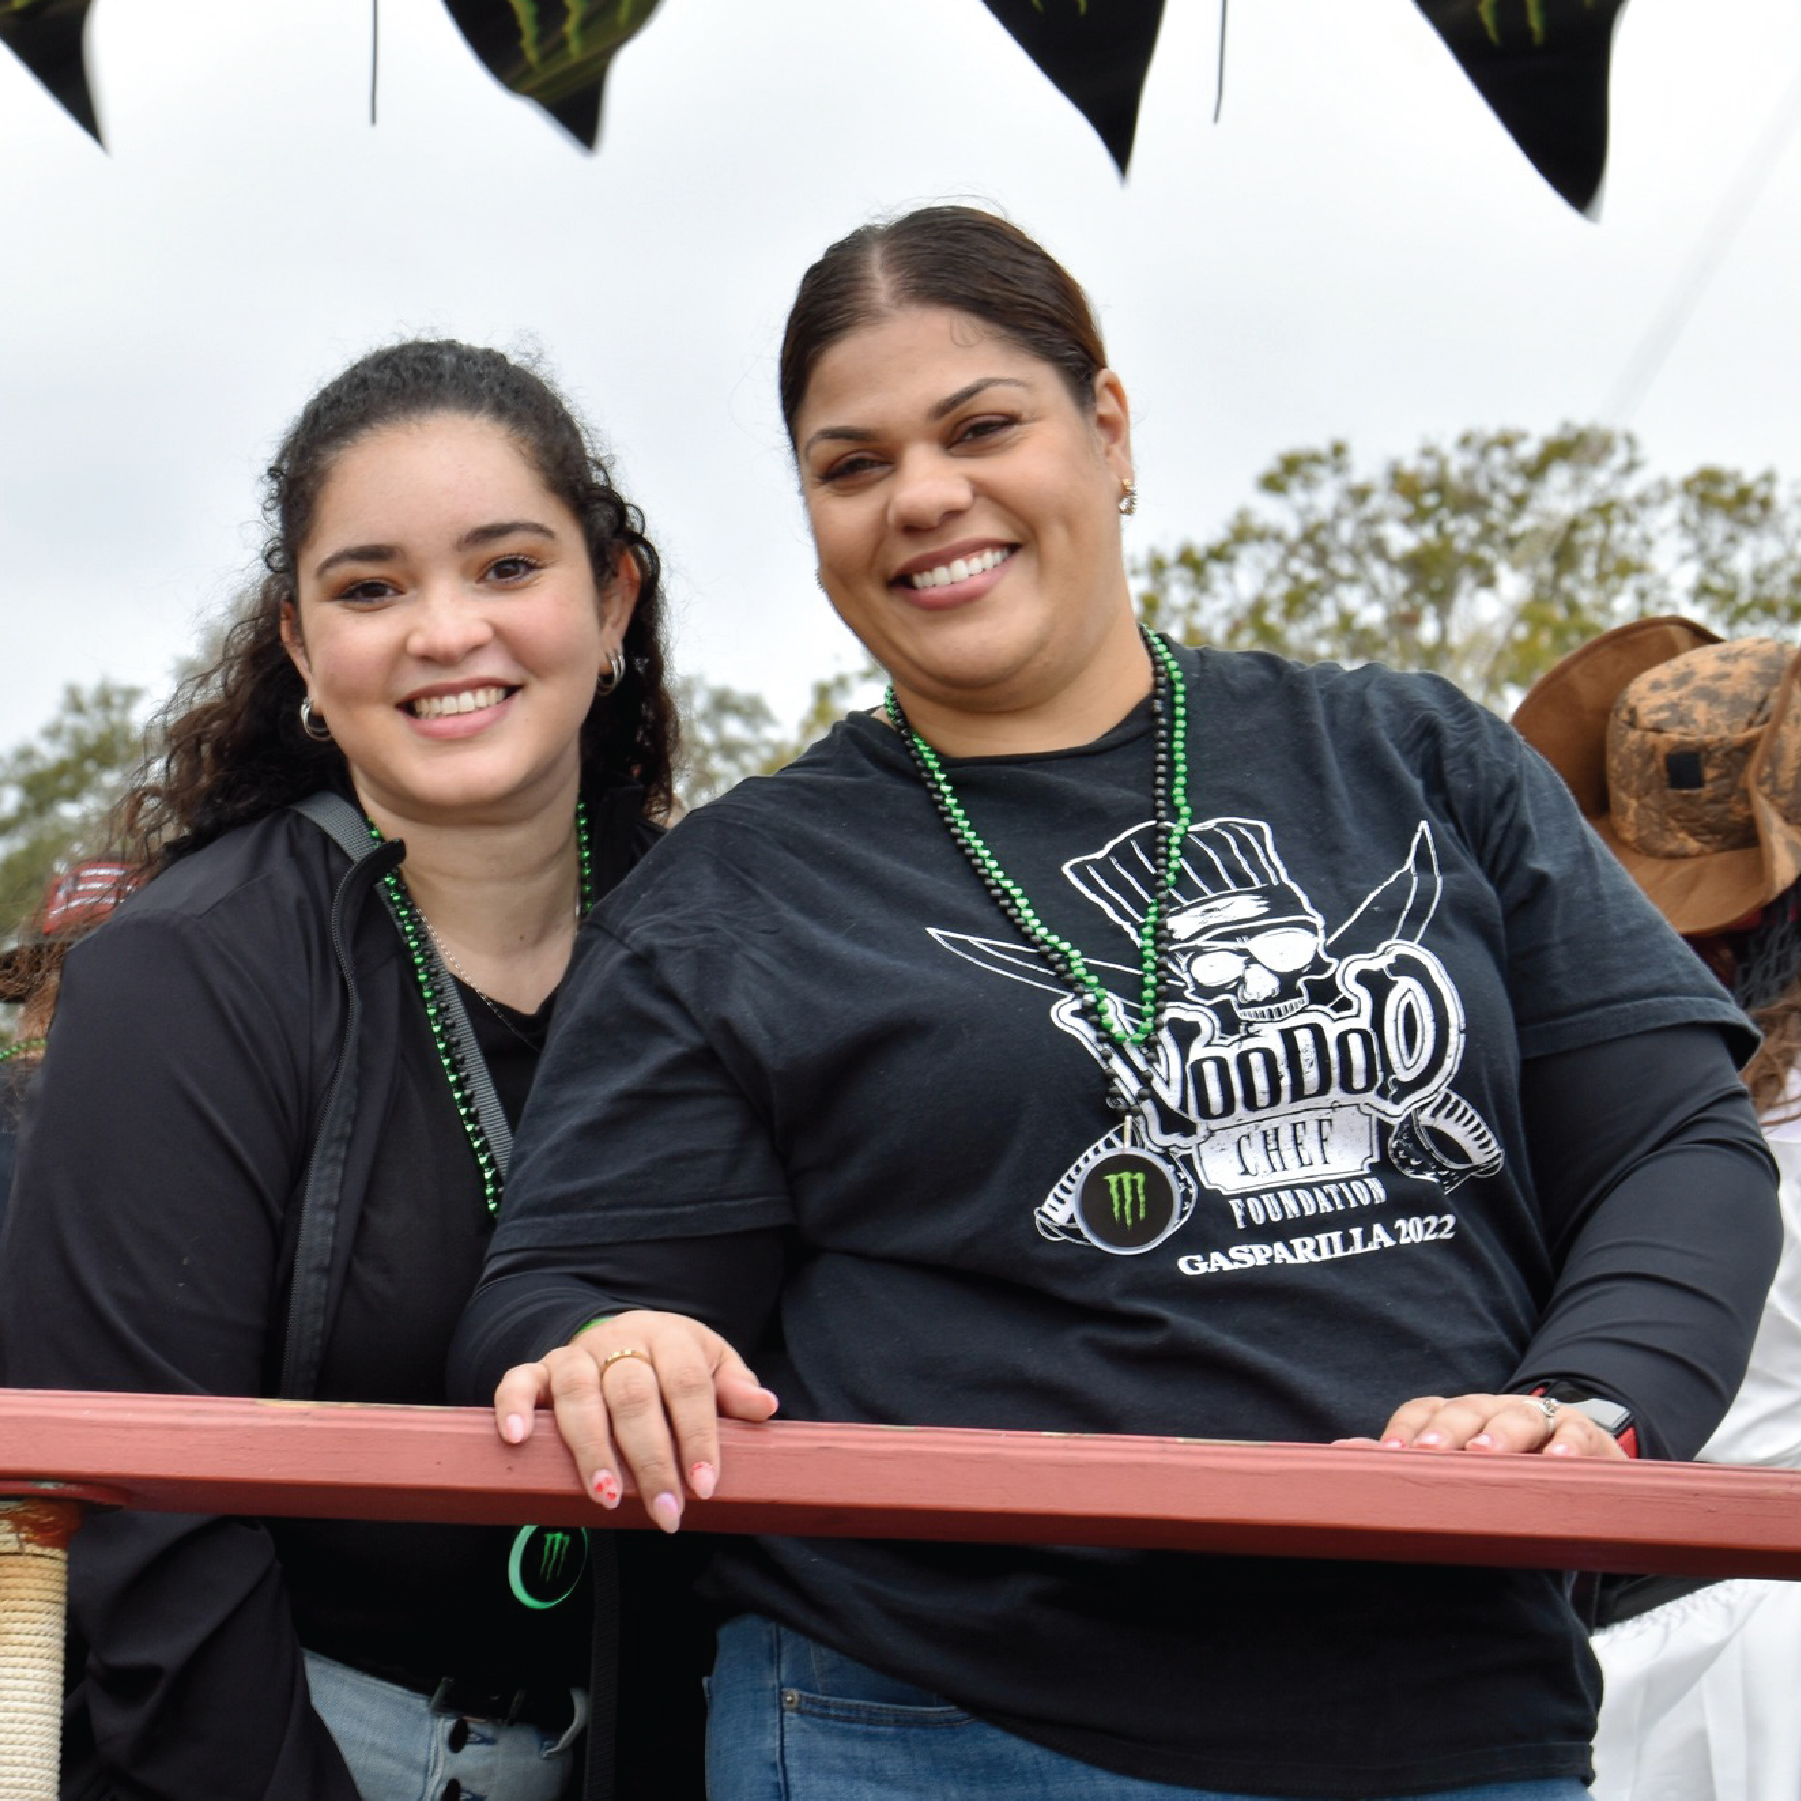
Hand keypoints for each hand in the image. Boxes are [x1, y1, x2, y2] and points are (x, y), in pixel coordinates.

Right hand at [492, 1310, 778, 1531]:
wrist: (624, 1335)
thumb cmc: (675, 1364)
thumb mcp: (712, 1365)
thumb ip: (734, 1387)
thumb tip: (765, 1407)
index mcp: (670, 1337)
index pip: (687, 1384)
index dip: (697, 1435)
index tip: (705, 1486)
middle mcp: (620, 1341)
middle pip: (633, 1396)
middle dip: (650, 1458)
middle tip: (665, 1511)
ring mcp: (576, 1356)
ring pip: (579, 1396)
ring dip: (591, 1449)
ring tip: (608, 1497)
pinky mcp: (539, 1370)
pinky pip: (517, 1381)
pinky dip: (513, 1406)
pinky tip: (517, 1439)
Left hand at [1336, 1392, 1628, 1459]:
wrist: (1579, 1456)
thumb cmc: (1506, 1471)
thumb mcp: (1465, 1470)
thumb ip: (1415, 1467)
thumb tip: (1343, 1458)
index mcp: (1459, 1416)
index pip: (1424, 1410)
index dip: (1406, 1430)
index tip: (1387, 1456)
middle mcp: (1494, 1409)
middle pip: (1466, 1410)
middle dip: (1445, 1431)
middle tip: (1428, 1454)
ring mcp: (1539, 1419)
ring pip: (1518, 1416)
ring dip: (1500, 1433)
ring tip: (1485, 1454)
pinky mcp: (1585, 1435)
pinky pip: (1577, 1433)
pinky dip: (1567, 1444)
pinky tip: (1556, 1459)